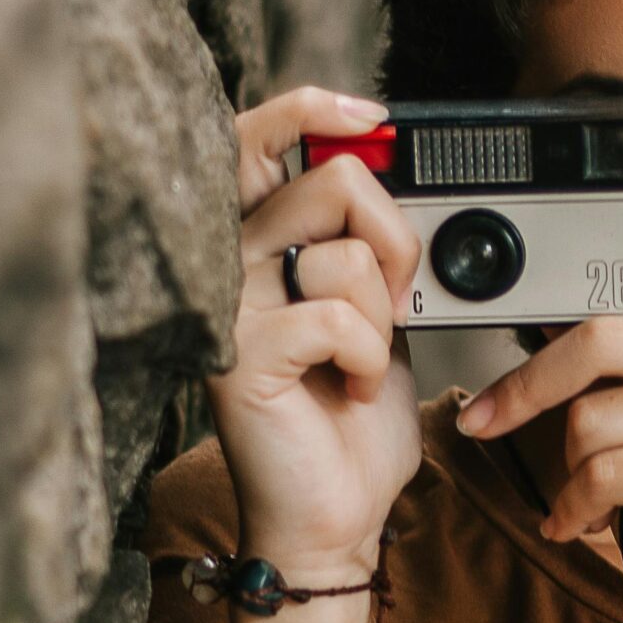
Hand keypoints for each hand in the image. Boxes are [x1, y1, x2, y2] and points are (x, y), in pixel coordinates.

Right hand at [204, 85, 424, 576]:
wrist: (336, 514)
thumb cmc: (349, 420)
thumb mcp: (375, 311)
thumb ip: (368, 246)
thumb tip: (393, 175)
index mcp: (255, 242)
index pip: (258, 137)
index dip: (313, 108)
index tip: (373, 114)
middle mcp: (227, 263)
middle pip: (331, 181)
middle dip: (394, 238)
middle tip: (395, 298)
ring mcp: (227, 308)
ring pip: (343, 252)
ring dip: (383, 314)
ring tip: (359, 361)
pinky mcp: (238, 355)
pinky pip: (337, 316)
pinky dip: (368, 357)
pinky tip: (350, 390)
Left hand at [456, 88, 622, 622]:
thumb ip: (613, 385)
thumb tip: (541, 361)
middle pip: (597, 338)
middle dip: (528, 391)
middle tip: (482, 424)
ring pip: (592, 414)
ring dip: (571, 472)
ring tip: (595, 501)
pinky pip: (604, 467)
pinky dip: (579, 509)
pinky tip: (593, 526)